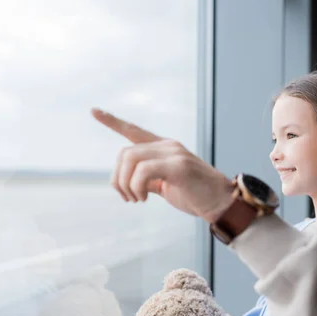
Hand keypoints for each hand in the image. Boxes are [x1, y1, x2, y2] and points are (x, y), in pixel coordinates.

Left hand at [92, 109, 234, 222]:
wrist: (222, 204)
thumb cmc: (196, 196)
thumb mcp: (166, 186)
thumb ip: (149, 179)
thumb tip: (130, 184)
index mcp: (164, 148)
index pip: (134, 130)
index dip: (113, 121)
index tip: (94, 111)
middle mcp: (168, 145)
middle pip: (125, 153)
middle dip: (118, 179)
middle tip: (128, 198)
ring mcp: (174, 153)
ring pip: (131, 160)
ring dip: (126, 185)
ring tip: (137, 199)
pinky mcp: (178, 166)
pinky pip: (143, 170)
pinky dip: (136, 187)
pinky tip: (144, 198)